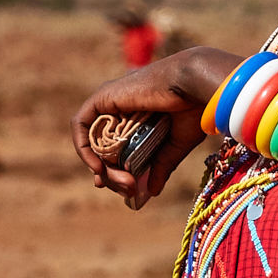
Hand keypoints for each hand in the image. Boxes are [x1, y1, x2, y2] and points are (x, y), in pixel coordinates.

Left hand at [71, 51, 227, 209]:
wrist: (196, 85)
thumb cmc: (193, 108)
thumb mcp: (174, 144)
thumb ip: (160, 165)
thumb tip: (151, 192)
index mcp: (135, 117)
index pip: (113, 148)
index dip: (114, 171)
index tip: (126, 188)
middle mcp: (119, 109)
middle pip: (102, 149)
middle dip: (112, 176)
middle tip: (129, 189)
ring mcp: (109, 102)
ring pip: (92, 142)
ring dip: (103, 169)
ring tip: (125, 183)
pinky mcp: (102, 97)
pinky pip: (81, 124)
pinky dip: (83, 148)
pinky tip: (98, 167)